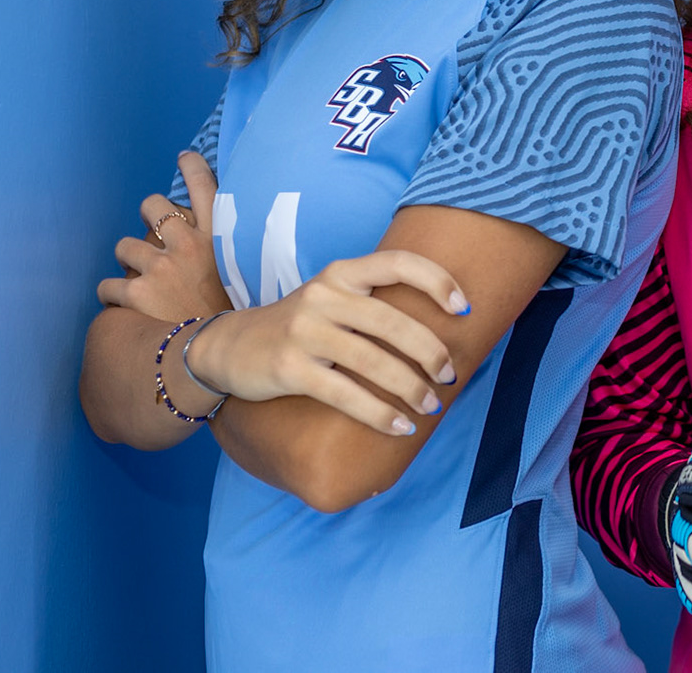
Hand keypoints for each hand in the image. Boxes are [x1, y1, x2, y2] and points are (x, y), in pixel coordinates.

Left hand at [96, 152, 230, 323]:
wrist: (219, 355)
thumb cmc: (229, 316)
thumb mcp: (242, 274)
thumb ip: (221, 251)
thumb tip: (192, 234)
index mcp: (220, 239)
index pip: (208, 188)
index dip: (194, 167)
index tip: (185, 157)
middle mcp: (190, 245)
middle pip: (155, 206)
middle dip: (148, 216)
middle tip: (152, 237)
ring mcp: (162, 267)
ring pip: (124, 245)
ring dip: (128, 262)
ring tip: (140, 282)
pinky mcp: (137, 292)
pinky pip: (107, 285)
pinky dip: (111, 296)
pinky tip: (125, 307)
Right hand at [186, 249, 471, 435]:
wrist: (227, 347)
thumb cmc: (299, 326)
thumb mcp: (331, 300)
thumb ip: (373, 302)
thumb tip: (440, 329)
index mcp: (341, 273)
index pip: (398, 262)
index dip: (436, 280)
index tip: (464, 308)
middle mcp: (323, 295)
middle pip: (392, 320)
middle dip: (430, 350)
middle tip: (450, 374)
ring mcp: (304, 330)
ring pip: (372, 360)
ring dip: (411, 388)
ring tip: (431, 406)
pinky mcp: (289, 368)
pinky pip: (345, 394)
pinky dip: (378, 414)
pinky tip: (399, 427)